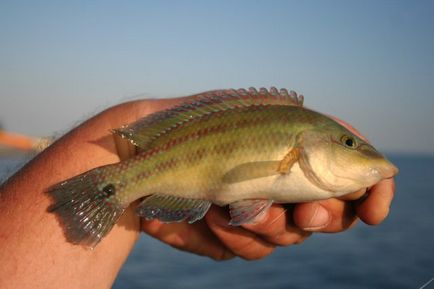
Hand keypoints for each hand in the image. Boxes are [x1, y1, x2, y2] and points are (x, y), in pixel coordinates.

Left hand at [135, 101, 395, 260]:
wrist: (130, 157)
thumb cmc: (183, 125)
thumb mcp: (243, 107)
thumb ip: (293, 118)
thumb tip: (344, 135)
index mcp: (288, 149)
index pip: (347, 172)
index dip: (370, 192)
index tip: (376, 211)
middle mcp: (275, 180)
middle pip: (327, 213)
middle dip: (323, 216)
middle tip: (307, 211)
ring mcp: (252, 208)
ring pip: (288, 235)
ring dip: (269, 224)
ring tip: (236, 205)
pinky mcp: (227, 233)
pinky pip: (250, 249)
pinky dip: (235, 233)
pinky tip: (209, 213)